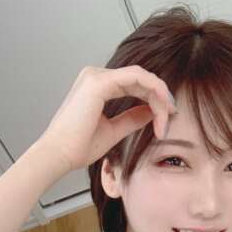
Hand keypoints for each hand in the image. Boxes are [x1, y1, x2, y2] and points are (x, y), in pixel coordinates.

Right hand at [39, 65, 177, 174]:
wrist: (59, 155)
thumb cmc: (77, 147)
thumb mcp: (114, 131)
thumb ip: (132, 118)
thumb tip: (151, 112)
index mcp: (97, 86)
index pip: (134, 85)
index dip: (154, 99)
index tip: (166, 119)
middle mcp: (96, 76)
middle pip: (140, 79)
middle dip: (160, 97)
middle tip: (172, 116)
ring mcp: (97, 76)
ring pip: (141, 77)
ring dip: (159, 96)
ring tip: (167, 116)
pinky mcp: (100, 82)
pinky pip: (137, 78)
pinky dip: (153, 91)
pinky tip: (161, 108)